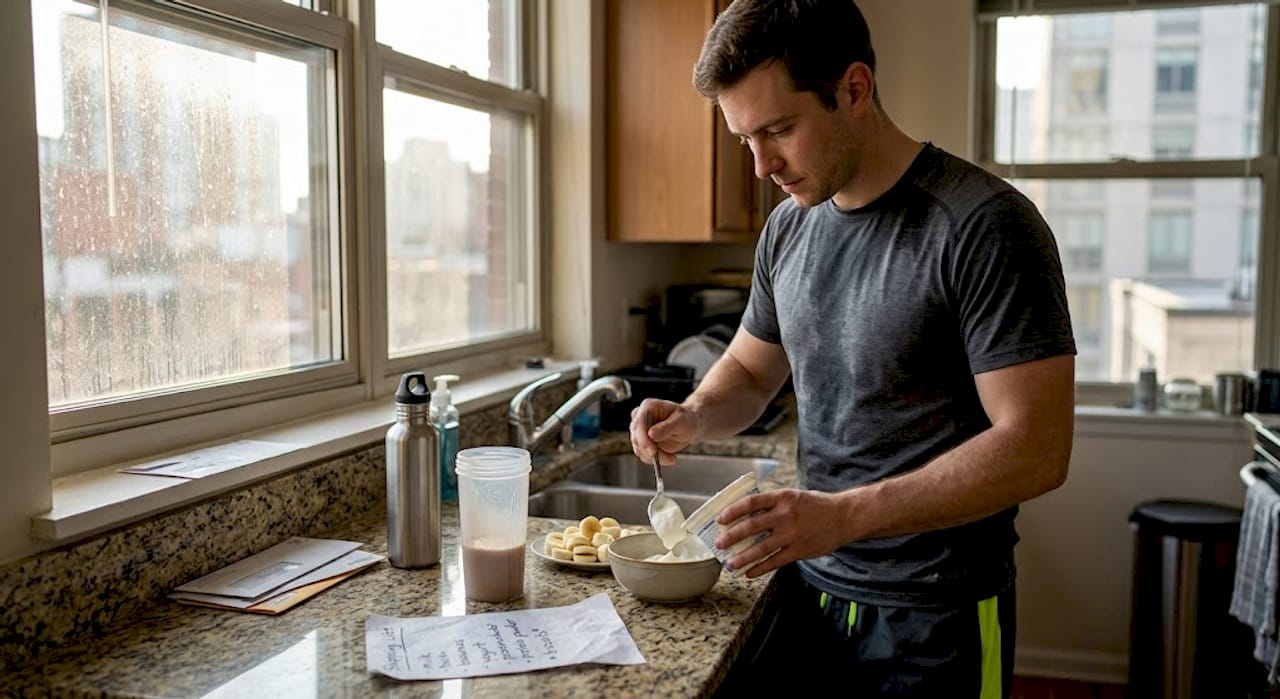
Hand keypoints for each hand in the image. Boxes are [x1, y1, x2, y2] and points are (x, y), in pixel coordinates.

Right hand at [628, 399, 699, 466]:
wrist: (688, 427)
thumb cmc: (686, 419)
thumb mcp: (681, 421)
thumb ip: (667, 427)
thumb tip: (651, 434)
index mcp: (648, 406)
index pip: (639, 423)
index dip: (643, 438)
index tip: (652, 450)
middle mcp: (640, 418)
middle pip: (636, 437)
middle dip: (650, 451)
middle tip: (667, 458)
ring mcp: (640, 431)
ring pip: (639, 449)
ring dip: (655, 457)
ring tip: (672, 458)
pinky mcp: (642, 443)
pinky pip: (644, 455)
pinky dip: (656, 460)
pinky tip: (669, 457)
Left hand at [713, 488, 851, 577]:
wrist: (843, 517)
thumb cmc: (815, 505)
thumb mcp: (792, 496)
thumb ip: (772, 504)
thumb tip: (744, 514)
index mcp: (782, 497)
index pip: (751, 502)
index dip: (732, 511)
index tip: (720, 519)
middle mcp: (786, 515)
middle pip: (751, 526)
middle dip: (731, 536)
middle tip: (719, 543)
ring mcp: (792, 534)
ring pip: (761, 549)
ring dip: (742, 558)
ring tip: (730, 563)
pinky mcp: (799, 550)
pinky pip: (775, 561)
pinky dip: (760, 568)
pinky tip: (749, 572)